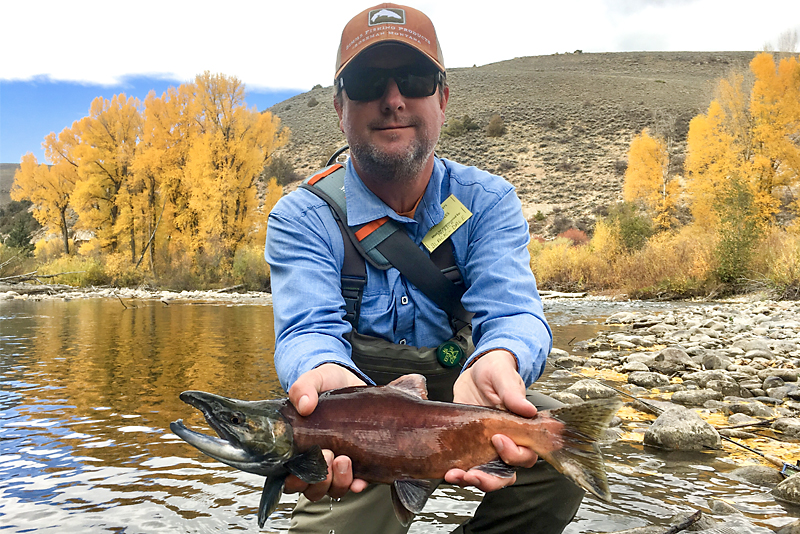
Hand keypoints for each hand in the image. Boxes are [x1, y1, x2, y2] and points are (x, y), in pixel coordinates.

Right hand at [284, 363, 368, 499]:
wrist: (351, 380)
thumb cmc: (326, 384)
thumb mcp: (313, 380)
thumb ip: (302, 388)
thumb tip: (303, 405)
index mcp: (298, 448)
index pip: (290, 478)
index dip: (297, 479)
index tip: (307, 459)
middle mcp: (317, 462)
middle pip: (313, 489)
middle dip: (320, 479)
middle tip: (327, 454)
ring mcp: (338, 464)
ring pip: (334, 489)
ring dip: (339, 481)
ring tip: (344, 459)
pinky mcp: (359, 463)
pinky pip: (357, 484)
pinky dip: (358, 485)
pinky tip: (361, 479)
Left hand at [446, 350, 538, 491]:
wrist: (476, 371)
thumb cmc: (496, 372)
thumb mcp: (503, 376)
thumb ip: (512, 392)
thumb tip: (527, 409)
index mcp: (520, 430)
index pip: (525, 454)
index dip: (514, 454)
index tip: (498, 439)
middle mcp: (505, 443)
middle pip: (504, 474)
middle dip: (489, 479)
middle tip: (472, 474)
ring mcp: (484, 447)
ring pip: (485, 475)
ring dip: (470, 480)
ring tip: (454, 475)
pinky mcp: (466, 446)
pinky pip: (464, 466)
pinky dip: (457, 472)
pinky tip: (445, 470)